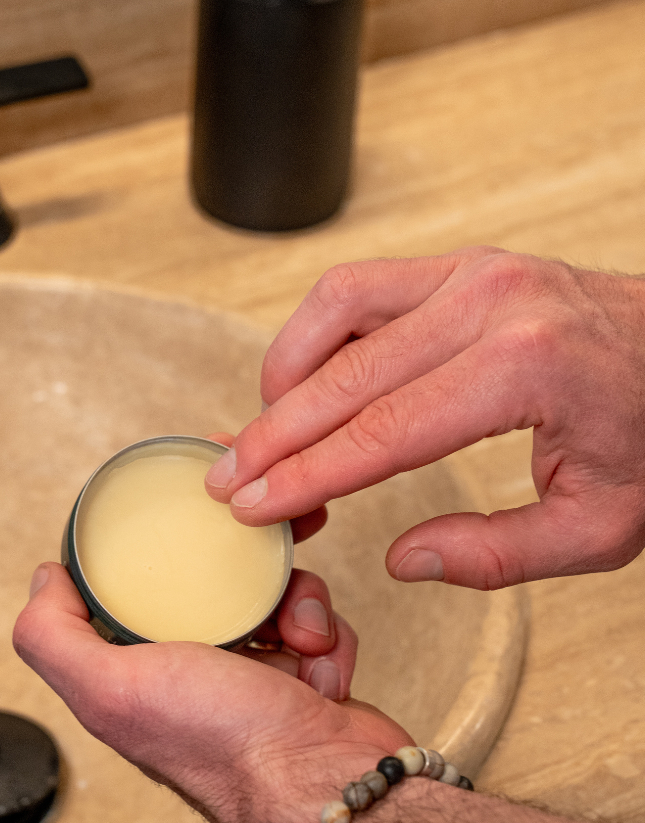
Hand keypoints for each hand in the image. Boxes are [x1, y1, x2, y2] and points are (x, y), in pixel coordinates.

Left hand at [13, 563, 411, 822]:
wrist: (326, 788)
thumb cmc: (222, 746)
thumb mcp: (111, 686)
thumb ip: (54, 637)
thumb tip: (43, 578)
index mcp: (137, 679)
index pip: (133, 597)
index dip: (153, 562)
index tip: (182, 532)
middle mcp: (189, 683)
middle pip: (211, 587)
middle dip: (247, 579)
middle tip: (267, 583)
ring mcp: (251, 684)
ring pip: (272, 599)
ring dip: (297, 608)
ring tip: (302, 638)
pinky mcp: (305, 686)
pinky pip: (317, 630)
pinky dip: (329, 642)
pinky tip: (322, 675)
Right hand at [203, 248, 644, 589]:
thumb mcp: (599, 528)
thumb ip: (495, 555)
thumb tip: (401, 559)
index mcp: (525, 369)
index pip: (381, 434)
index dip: (304, 478)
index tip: (250, 508)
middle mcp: (492, 304)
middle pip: (344, 377)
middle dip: (271, 437)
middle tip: (223, 482)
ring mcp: (476, 271)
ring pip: (335, 314)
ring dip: (284, 378)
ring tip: (258, 438)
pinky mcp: (466, 263)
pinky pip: (361, 288)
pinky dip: (314, 334)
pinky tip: (299, 384)